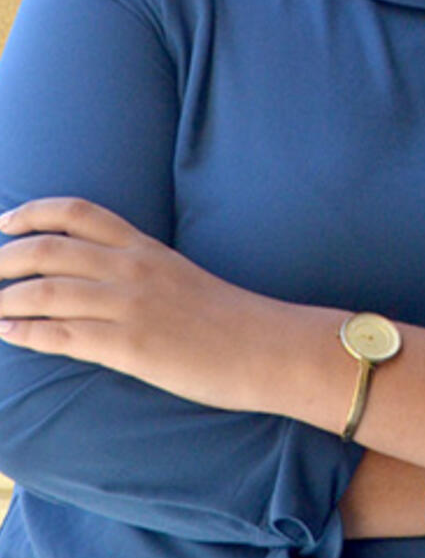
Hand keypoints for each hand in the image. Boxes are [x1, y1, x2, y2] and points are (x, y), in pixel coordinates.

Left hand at [0, 197, 290, 412]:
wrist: (265, 345)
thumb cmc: (226, 317)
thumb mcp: (179, 276)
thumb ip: (137, 269)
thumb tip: (96, 276)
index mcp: (145, 247)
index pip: (79, 213)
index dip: (34, 212)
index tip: (6, 222)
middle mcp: (133, 268)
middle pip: (50, 249)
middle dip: (6, 258)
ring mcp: (130, 305)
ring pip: (46, 292)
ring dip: (4, 299)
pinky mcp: (130, 346)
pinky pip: (63, 335)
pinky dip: (26, 333)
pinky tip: (6, 334)